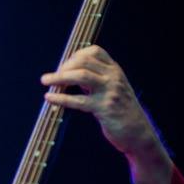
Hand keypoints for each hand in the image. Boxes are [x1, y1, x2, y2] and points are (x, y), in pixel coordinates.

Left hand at [41, 45, 157, 154]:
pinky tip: (49, 98)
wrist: (138, 132)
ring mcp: (110, 92)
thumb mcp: (113, 89)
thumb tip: (69, 73)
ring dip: (60, 77)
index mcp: (115, 70)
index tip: (64, 65)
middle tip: (52, 77)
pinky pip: (78, 101)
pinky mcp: (104, 109)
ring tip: (45, 81)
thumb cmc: (121, 111)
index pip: (94, 51)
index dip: (75, 55)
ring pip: (81, 76)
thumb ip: (95, 79)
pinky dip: (61, 98)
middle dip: (64, 66)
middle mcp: (113, 77)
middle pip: (84, 61)